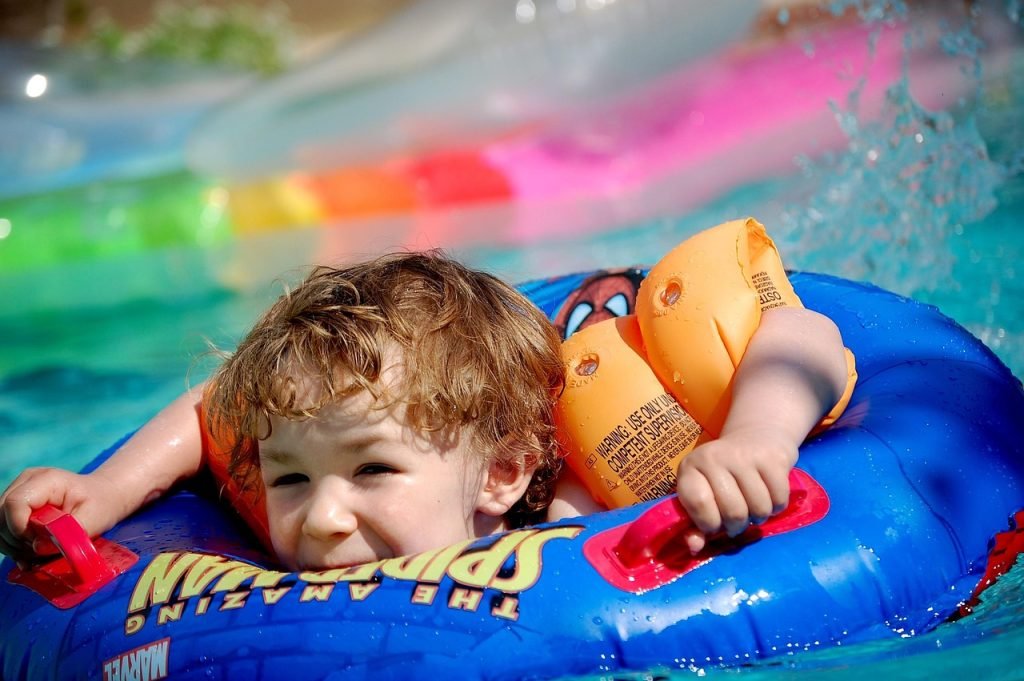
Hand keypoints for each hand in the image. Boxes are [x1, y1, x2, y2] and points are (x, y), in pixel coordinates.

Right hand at [0, 468, 122, 566]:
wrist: (102, 497)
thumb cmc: (100, 504)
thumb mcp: (93, 520)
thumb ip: (66, 534)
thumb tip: (36, 547)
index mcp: (46, 480)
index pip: (15, 503)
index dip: (19, 528)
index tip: (38, 543)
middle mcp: (25, 482)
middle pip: (0, 515)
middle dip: (15, 541)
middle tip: (39, 553)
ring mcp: (17, 492)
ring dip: (13, 546)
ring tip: (37, 555)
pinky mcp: (14, 506)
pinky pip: (2, 529)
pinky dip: (13, 546)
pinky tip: (30, 556)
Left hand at [675, 426, 797, 554]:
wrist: (755, 437)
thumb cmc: (723, 474)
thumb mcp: (702, 493)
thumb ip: (695, 524)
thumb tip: (695, 547)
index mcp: (691, 467)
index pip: (698, 503)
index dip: (709, 524)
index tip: (714, 524)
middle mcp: (714, 457)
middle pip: (733, 512)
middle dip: (737, 526)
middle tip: (737, 520)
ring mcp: (744, 455)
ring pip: (759, 508)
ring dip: (759, 517)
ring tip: (752, 508)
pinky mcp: (772, 458)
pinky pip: (779, 499)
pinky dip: (777, 507)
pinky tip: (768, 496)